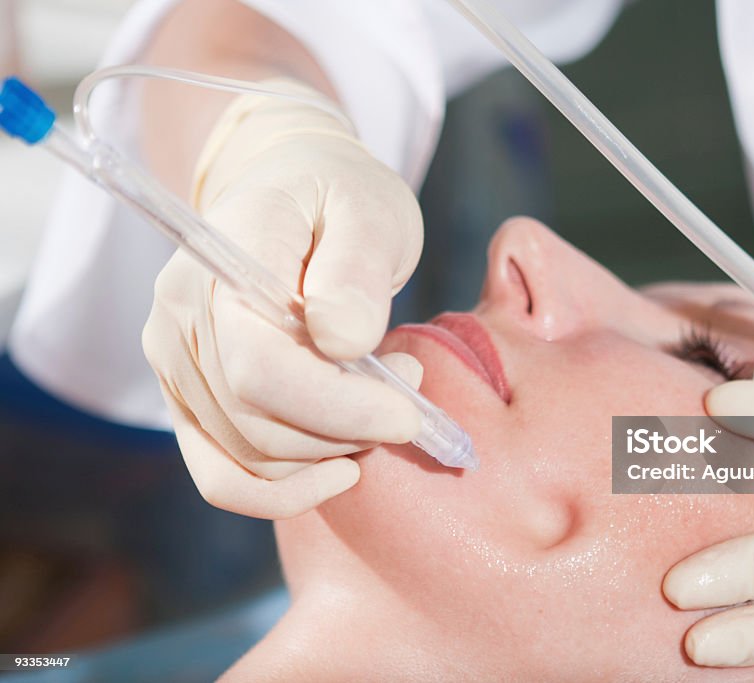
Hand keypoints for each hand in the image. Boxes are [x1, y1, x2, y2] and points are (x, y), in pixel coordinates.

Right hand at [143, 79, 424, 518]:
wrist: (294, 191)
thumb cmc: (339, 196)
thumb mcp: (371, 210)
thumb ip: (357, 269)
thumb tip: (342, 340)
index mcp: (221, 262)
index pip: (259, 367)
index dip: (339, 407)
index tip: (409, 412)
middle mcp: (180, 318)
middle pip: (258, 423)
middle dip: (349, 429)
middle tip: (409, 392)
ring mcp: (175, 365)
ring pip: (249, 459)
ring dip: (329, 453)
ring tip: (381, 404)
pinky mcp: (190, 399)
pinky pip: (224, 477)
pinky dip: (285, 491)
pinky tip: (342, 469)